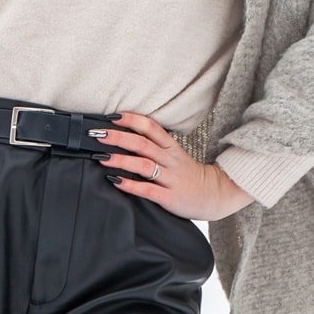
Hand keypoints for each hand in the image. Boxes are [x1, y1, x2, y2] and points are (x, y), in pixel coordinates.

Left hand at [92, 110, 254, 220]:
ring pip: (144, 165)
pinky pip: (148, 190)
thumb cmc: (189, 176)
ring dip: (121, 159)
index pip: (151, 127)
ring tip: (102, 157)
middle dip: (118, 137)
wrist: (215, 195)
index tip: (112, 116)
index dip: (131, 119)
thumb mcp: (175, 156)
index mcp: (171, 147)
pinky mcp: (170, 197)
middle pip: (143, 143)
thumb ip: (154, 147)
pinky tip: (115, 181)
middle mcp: (170, 160)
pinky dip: (130, 185)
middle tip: (97, 134)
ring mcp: (171, 179)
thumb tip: (124, 138)